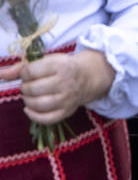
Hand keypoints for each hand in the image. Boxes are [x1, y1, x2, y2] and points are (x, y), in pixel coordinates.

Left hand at [0, 50, 114, 124]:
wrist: (88, 77)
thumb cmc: (63, 67)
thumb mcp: (47, 60)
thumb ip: (23, 67)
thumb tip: (2, 74)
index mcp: (61, 66)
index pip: (30, 72)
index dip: (23, 74)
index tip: (28, 73)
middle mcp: (66, 83)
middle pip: (33, 89)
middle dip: (25, 87)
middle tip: (29, 85)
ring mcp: (67, 98)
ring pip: (38, 104)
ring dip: (28, 101)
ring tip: (30, 96)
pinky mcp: (67, 111)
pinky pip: (47, 119)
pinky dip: (34, 116)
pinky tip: (29, 109)